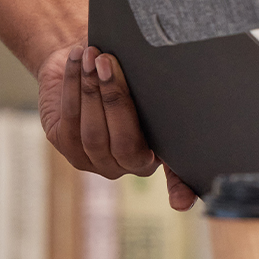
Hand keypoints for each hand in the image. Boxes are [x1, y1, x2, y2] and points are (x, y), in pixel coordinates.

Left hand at [38, 43, 196, 210]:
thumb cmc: (127, 71)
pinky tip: (76, 61)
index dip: (180, 191)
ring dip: (90, 90)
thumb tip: (194, 88)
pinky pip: (69, 119)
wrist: (88, 59)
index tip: (182, 203)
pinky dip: (72, 87)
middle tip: (110, 63)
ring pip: (92, 132)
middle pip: (122, 142)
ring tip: (92, 55)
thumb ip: (162, 98)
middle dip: (113, 98)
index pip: (175, 178)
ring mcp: (92, 160)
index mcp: (156, 154)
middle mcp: (125, 165)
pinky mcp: (64, 145)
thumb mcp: (149, 86)